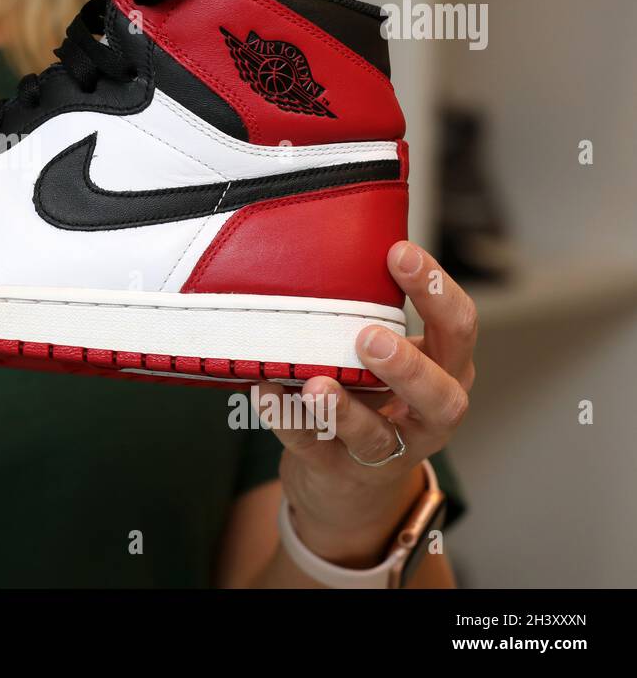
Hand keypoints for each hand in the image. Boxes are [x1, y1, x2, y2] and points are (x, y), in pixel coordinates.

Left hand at [256, 241, 475, 566]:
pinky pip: (313, 449)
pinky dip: (288, 420)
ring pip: (375, 437)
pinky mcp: (340, 472)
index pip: (458, 329)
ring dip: (345, 409)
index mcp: (446, 372)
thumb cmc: (371, 396)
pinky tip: (266, 390)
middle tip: (370, 336)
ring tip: (317, 383)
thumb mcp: (386, 358)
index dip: (435, 291)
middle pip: (441, 396)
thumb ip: (372, 313)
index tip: (398, 252)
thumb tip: (335, 240)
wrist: (348, 484)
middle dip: (407, 366)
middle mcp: (427, 416)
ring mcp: (387, 452)